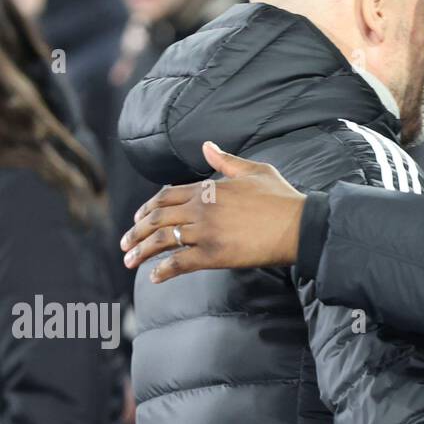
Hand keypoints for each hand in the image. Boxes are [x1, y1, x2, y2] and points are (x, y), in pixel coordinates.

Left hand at [121, 142, 305, 281]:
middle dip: (135, 231)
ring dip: (141, 251)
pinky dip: (163, 271)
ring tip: (129, 261)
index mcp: (207, 189)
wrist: (298, 225)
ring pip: (161, 241)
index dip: (147, 209)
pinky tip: (153, 277)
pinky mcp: (214, 255)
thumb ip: (225, 160)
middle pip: (156, 219)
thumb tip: (207, 146)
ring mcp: (205, 233)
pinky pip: (180, 263)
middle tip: (124, 243)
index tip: (137, 219)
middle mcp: (200, 209)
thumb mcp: (253, 170)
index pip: (165, 197)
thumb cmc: (281, 198)